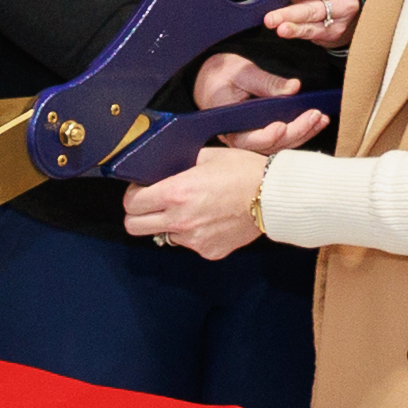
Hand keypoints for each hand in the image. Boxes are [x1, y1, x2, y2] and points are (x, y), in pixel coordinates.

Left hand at [123, 143, 286, 258]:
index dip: (133, 196)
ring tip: (190, 210)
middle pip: (134, 227)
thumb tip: (163, 165)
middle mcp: (180, 219)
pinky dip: (193, 234)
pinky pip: (188, 244)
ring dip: (168, 224)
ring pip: (163, 236)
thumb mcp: (207, 156)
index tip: (141, 191)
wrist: (275, 197)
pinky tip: (209, 220)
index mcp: (176, 192)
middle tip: (151, 205)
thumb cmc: (245, 171)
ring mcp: (194, 239)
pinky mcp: (208, 251)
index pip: (131, 203)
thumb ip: (180, 162)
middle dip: (138, 215)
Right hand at [190, 51, 323, 132]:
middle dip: (295, 132)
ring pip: (279, 145)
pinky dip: (300, 131)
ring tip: (321, 119)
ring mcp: (252, 139)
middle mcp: (240, 137)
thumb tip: (294, 88)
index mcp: (229, 124)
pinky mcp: (262, 135)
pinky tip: (316, 122)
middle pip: (269, 144)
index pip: (247, 139)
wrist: (212, 79)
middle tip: (314, 116)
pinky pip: (282, 139)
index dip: (266, 136)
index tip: (282, 126)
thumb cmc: (223, 74)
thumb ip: (267, 82)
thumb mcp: (243, 72)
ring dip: (303, 134)